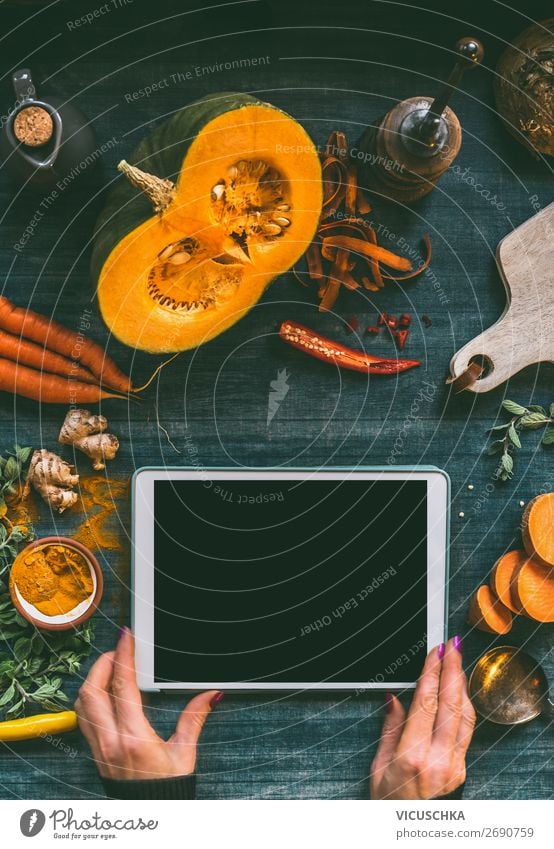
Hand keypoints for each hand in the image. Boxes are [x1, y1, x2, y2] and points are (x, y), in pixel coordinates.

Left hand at [76, 627, 221, 779]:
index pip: (122, 686)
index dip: (123, 656)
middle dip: (102, 663)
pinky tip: (102, 692)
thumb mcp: (185, 754)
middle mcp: (111, 742)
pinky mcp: (95, 753)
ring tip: (110, 667)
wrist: (151, 816)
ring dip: (93, 679)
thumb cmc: (166, 790)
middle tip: (118, 650)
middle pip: (92, 690)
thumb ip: (194, 719)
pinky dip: (89, 698)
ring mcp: (99, 748)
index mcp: (134, 738)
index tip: (126, 638)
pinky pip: (83, 718)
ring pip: (82, 703)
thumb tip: (210, 694)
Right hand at [370, 637, 475, 799]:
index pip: (427, 703)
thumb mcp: (378, 767)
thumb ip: (389, 729)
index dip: (432, 672)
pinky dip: (464, 707)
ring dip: (462, 685)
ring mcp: (454, 766)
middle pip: (452, 704)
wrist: (409, 836)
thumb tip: (393, 698)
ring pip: (465, 716)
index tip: (435, 651)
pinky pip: (466, 731)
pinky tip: (458, 694)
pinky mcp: (462, 771)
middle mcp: (439, 760)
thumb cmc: (388, 806)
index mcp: (413, 756)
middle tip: (452, 646)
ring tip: (457, 662)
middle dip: (453, 670)